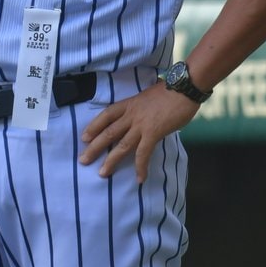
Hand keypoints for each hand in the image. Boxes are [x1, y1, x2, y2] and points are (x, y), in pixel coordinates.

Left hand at [79, 84, 197, 182]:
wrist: (183, 88)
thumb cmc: (169, 91)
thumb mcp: (146, 97)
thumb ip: (140, 108)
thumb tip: (140, 117)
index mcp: (128, 104)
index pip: (105, 116)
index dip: (93, 127)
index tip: (84, 137)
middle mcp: (131, 115)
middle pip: (108, 132)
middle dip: (94, 147)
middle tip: (83, 160)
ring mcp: (141, 124)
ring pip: (121, 145)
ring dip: (111, 160)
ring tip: (102, 173)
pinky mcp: (153, 133)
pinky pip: (144, 153)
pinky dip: (141, 167)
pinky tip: (139, 178)